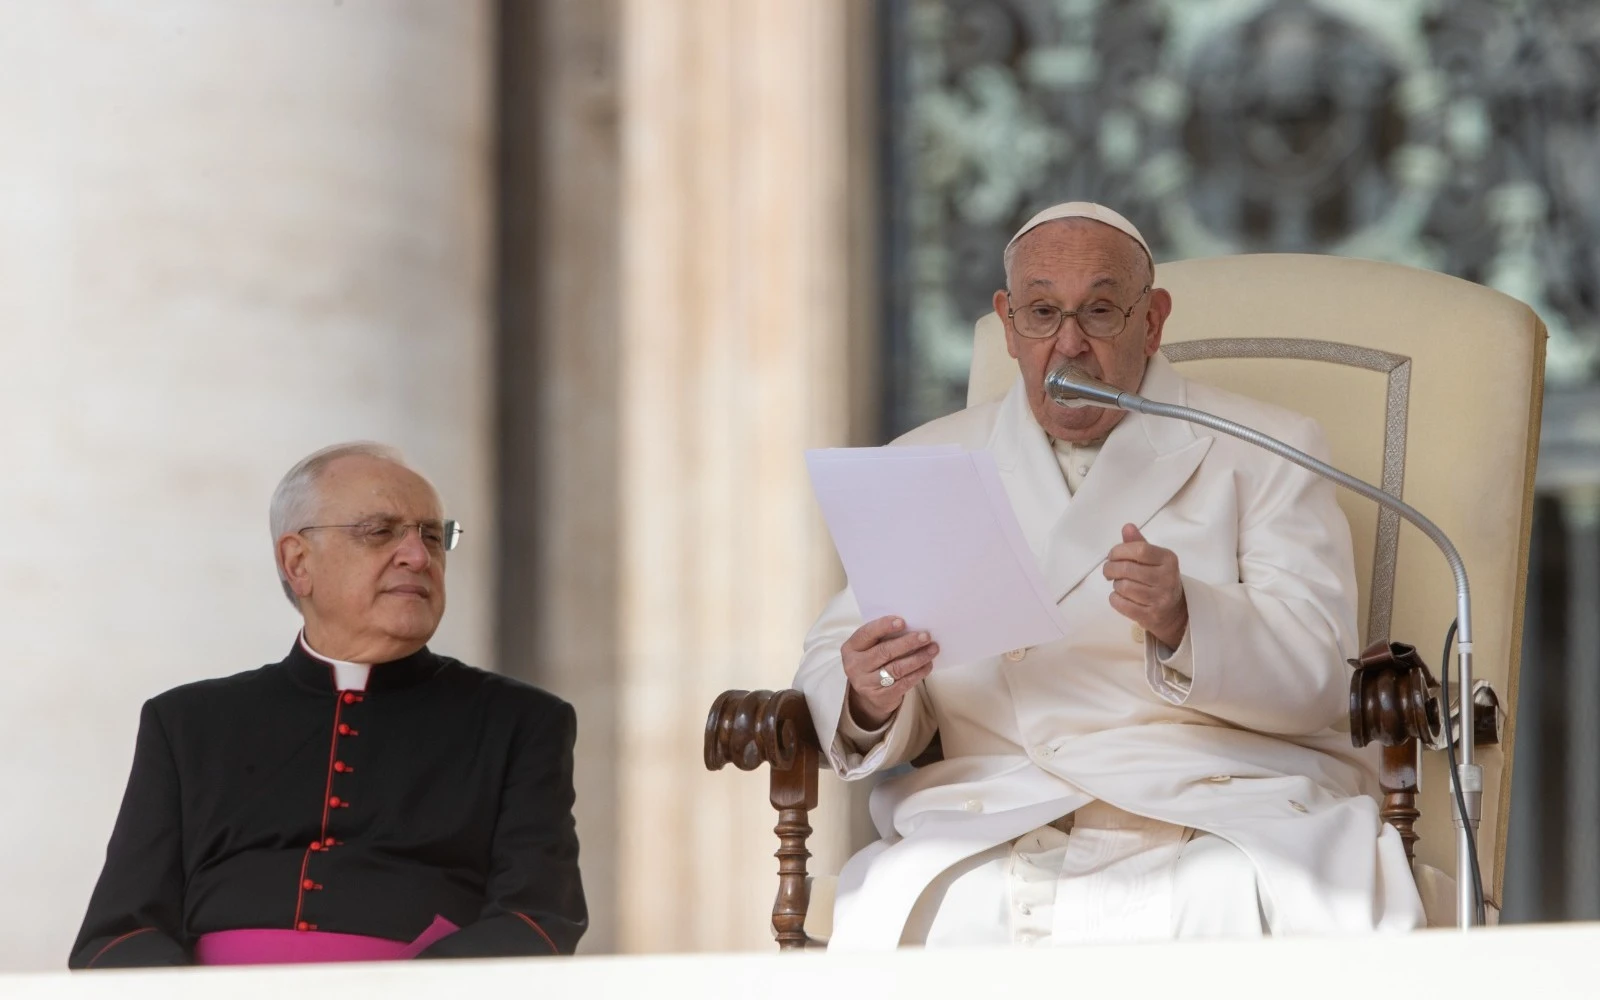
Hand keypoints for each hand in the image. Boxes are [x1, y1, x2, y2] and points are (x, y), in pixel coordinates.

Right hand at [842, 615, 937, 729]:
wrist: (870, 694)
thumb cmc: (874, 662)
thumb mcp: (870, 648)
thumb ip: (883, 637)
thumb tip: (912, 626)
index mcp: (850, 648)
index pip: (866, 633)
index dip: (884, 626)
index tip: (902, 622)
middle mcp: (854, 666)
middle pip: (884, 651)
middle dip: (907, 642)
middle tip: (926, 636)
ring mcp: (866, 683)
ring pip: (896, 668)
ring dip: (918, 657)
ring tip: (932, 649)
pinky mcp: (880, 697)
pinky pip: (903, 683)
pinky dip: (918, 673)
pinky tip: (928, 665)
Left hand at [1104, 523, 1187, 648]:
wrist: (1175, 611)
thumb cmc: (1159, 579)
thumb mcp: (1153, 559)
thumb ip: (1138, 543)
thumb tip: (1127, 527)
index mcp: (1168, 559)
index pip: (1139, 550)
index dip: (1119, 551)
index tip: (1112, 556)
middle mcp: (1167, 578)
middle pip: (1127, 569)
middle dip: (1110, 568)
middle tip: (1108, 571)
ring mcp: (1160, 599)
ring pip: (1123, 587)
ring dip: (1115, 584)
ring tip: (1120, 584)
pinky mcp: (1151, 615)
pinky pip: (1122, 604)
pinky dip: (1115, 599)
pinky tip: (1120, 596)